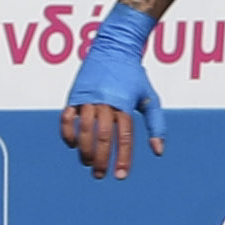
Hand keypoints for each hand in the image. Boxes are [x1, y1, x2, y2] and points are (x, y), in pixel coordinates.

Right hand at [60, 36, 166, 180]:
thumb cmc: (133, 76)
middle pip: (103, 136)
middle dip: (101, 159)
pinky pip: (66, 118)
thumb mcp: (149, 98)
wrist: (113, 47)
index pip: (124, 137)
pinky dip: (67, 133)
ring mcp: (88, 98)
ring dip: (84, 150)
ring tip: (87, 163)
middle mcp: (105, 102)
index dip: (123, 158)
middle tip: (100, 175)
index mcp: (124, 104)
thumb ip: (156, 124)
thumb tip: (158, 152)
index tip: (120, 176)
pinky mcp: (75, 95)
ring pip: (83, 129)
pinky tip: (72, 145)